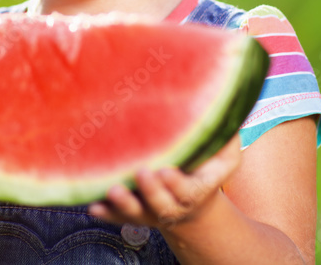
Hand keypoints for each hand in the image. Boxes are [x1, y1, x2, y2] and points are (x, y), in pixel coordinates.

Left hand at [87, 134, 241, 227]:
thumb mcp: (225, 158)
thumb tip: (227, 105)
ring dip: (123, 204)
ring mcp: (151, 212)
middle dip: (151, 191)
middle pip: (161, 205)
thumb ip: (228, 139)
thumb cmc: (206, 170)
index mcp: (196, 192)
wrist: (191, 203)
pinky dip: (106, 212)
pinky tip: (92, 205)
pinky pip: (116, 216)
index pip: (188, 192)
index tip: (166, 170)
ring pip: (136, 212)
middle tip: (141, 172)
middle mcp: (173, 206)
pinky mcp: (132, 213)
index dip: (176, 184)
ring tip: (112, 189)